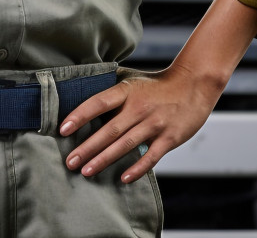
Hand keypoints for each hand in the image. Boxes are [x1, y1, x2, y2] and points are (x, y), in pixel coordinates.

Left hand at [59, 0, 256, 182]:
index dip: (80, 115)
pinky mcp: (169, 138)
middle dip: (87, 147)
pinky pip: (150, 157)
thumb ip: (109, 86)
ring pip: (125, 145)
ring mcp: (155, 123)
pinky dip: (137, 168)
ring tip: (86, 171)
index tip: (63, 129)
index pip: (98, 103)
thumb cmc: (156, 84)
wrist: (193, 85)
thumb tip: (80, 88)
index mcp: (127, 90)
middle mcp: (139, 107)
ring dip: (104, 159)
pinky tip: (122, 178)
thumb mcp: (131, 78)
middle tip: (70, 161)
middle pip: (109, 130)